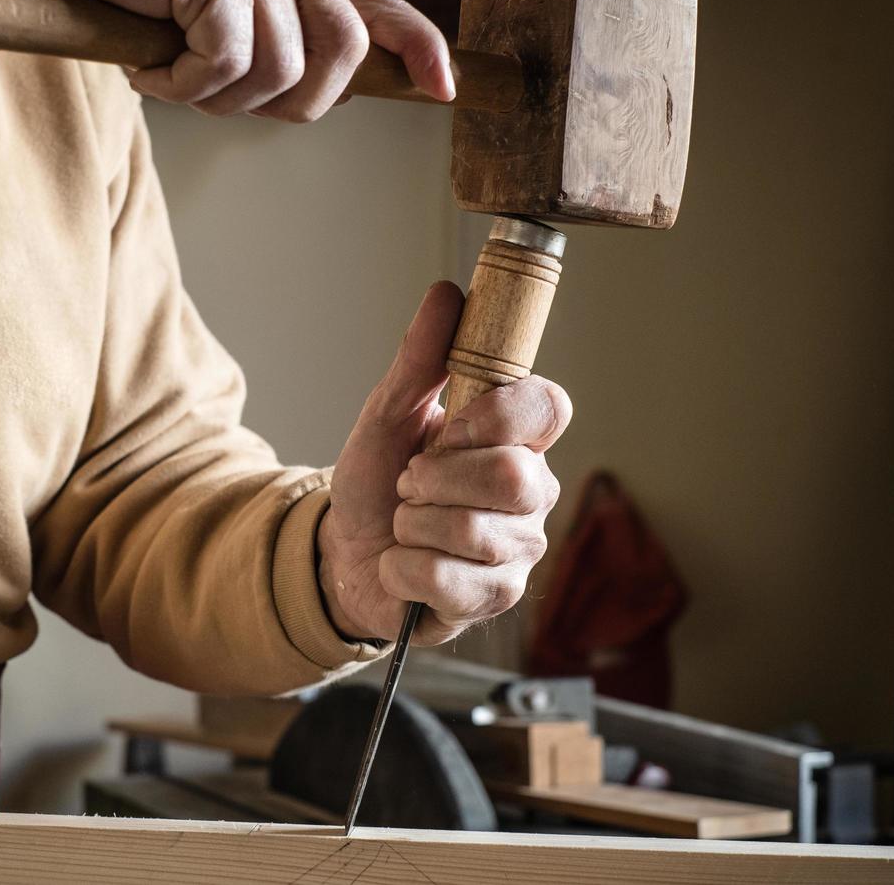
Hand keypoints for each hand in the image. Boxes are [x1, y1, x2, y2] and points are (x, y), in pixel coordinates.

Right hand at [10, 0, 453, 120]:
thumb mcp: (209, 24)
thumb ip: (266, 45)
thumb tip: (319, 96)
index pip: (372, 1)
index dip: (416, 44)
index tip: (445, 87)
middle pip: (341, 52)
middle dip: (294, 104)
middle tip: (224, 101)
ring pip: (279, 69)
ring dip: (221, 99)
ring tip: (172, 77)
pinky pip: (226, 61)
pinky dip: (184, 84)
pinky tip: (151, 65)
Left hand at [316, 283, 571, 643]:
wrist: (343, 553)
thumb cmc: (377, 483)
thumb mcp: (386, 415)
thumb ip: (419, 360)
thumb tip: (446, 293)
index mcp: (517, 439)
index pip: (549, 407)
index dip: (497, 415)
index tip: (450, 425)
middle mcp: (533, 493)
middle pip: (514, 477)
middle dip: (437, 477)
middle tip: (409, 481)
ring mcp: (519, 551)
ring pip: (474, 530)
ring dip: (412, 523)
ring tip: (405, 522)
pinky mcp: (493, 599)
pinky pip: (446, 579)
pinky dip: (401, 567)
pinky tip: (401, 565)